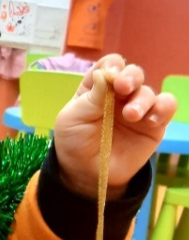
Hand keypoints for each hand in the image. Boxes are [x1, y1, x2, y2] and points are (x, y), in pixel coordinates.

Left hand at [53, 54, 176, 197]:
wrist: (86, 173)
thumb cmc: (74, 142)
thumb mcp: (73, 118)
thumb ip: (92, 97)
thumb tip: (108, 73)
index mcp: (97, 88)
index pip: (109, 66)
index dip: (112, 66)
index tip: (111, 74)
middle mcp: (119, 95)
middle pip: (132, 74)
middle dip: (131, 76)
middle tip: (124, 87)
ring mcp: (137, 108)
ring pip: (148, 92)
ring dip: (142, 99)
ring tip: (131, 115)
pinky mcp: (153, 125)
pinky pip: (166, 108)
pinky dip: (164, 108)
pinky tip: (152, 120)